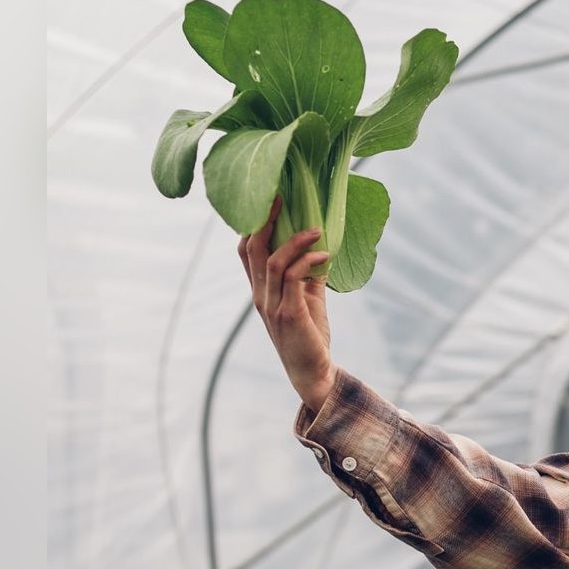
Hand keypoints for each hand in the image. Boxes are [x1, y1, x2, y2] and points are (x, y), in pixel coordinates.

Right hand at [239, 195, 335, 411]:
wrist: (314, 372)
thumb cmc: (310, 335)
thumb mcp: (308, 299)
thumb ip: (309, 275)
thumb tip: (321, 248)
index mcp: (261, 289)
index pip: (246, 251)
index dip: (253, 223)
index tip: (271, 199)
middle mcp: (260, 295)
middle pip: (251, 249)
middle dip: (264, 219)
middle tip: (283, 195)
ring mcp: (272, 305)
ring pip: (272, 261)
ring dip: (294, 240)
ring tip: (316, 228)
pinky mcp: (288, 314)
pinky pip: (292, 279)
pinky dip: (306, 261)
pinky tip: (323, 253)